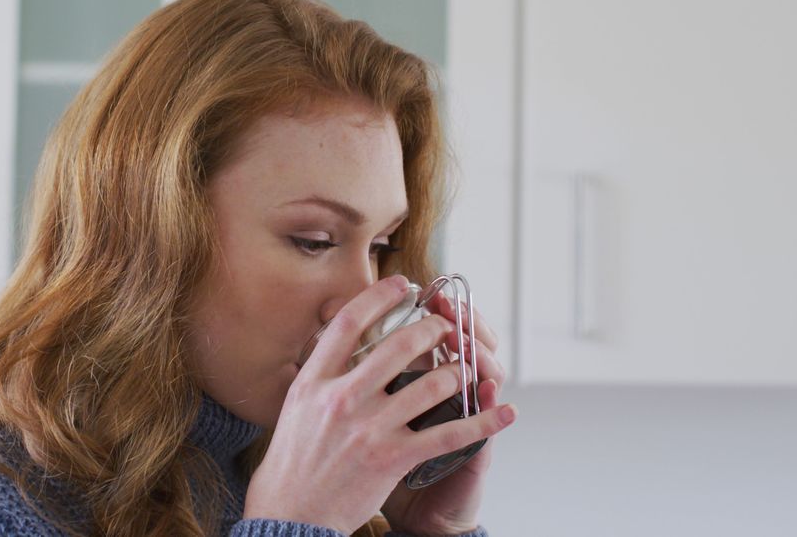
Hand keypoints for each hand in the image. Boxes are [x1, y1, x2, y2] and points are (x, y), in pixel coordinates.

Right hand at [243, 275, 515, 534]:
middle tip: (445, 328)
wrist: (291, 513)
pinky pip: (448, 434)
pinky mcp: (393, 458)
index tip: (401, 283)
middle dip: (433, 330)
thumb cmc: (293, 460)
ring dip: (458, 371)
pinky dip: (483, 422)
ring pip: (432, 385)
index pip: (347, 322)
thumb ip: (321, 373)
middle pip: (399, 345)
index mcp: (315, 381)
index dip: (378, 296)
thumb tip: (340, 339)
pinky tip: (504, 412)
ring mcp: (370, 428)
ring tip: (466, 367)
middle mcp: (342, 398)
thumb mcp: (295, 405)